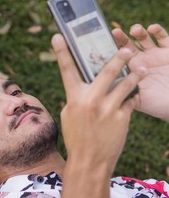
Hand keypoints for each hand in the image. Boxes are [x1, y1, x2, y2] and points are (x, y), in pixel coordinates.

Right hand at [51, 34, 146, 174]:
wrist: (90, 161)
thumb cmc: (77, 137)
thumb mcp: (70, 115)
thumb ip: (77, 97)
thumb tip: (84, 83)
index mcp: (73, 98)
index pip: (66, 70)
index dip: (61, 51)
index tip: (58, 35)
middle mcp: (90, 100)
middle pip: (106, 70)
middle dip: (118, 57)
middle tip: (127, 49)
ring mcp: (107, 108)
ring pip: (125, 83)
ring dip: (134, 74)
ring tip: (140, 69)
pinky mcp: (122, 117)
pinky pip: (130, 100)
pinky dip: (133, 96)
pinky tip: (135, 95)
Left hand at [112, 24, 168, 120]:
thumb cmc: (156, 104)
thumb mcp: (137, 100)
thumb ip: (124, 92)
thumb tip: (105, 88)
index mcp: (129, 71)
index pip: (117, 57)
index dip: (110, 50)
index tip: (103, 44)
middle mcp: (140, 60)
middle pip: (127, 45)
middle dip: (121, 38)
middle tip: (115, 32)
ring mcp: (154, 54)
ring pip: (143, 38)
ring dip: (138, 32)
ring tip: (134, 30)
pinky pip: (163, 38)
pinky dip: (158, 31)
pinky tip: (151, 28)